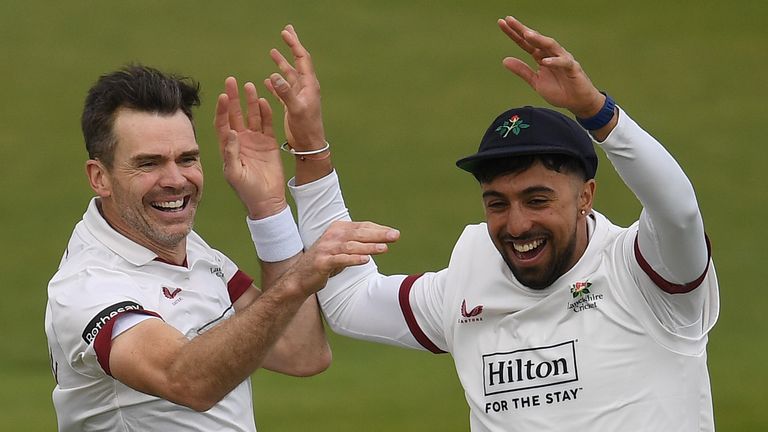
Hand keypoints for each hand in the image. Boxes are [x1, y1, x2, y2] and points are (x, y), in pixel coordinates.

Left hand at [214, 77, 286, 218]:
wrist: (266, 200)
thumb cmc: (246, 190)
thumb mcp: (234, 173)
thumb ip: (231, 152)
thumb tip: (231, 131)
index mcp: (228, 147)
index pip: (222, 123)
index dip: (222, 110)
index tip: (223, 96)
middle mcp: (240, 140)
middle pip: (235, 114)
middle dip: (234, 98)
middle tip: (232, 81)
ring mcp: (255, 140)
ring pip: (251, 116)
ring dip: (250, 102)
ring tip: (249, 86)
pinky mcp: (269, 143)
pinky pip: (267, 124)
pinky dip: (266, 113)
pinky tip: (265, 101)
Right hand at [264, 24, 325, 150]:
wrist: (309, 145)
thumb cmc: (306, 128)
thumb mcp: (296, 110)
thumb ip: (285, 93)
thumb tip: (274, 75)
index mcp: (309, 85)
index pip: (302, 59)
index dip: (294, 45)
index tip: (285, 33)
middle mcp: (305, 88)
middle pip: (298, 62)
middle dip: (291, 47)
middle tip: (285, 32)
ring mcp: (299, 96)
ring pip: (289, 75)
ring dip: (282, 63)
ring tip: (273, 51)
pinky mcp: (293, 105)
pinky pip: (283, 90)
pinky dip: (276, 83)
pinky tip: (268, 79)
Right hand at [286, 221, 399, 295]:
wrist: (300, 278)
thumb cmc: (326, 262)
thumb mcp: (342, 249)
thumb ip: (358, 242)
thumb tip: (382, 240)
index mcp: (337, 229)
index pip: (362, 226)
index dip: (379, 229)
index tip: (394, 233)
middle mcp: (332, 236)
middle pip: (359, 233)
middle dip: (378, 235)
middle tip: (395, 236)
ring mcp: (326, 248)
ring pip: (352, 246)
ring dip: (369, 247)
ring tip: (385, 248)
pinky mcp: (322, 262)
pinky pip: (340, 259)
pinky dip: (353, 259)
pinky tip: (365, 260)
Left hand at [498, 16, 604, 118]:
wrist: (578, 102)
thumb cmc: (559, 90)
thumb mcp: (536, 82)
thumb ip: (522, 71)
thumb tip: (504, 60)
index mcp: (541, 56)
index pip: (526, 43)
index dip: (514, 34)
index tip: (501, 23)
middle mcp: (552, 54)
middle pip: (536, 39)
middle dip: (523, 30)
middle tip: (509, 20)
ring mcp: (563, 59)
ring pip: (551, 46)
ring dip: (539, 39)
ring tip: (526, 34)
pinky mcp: (573, 68)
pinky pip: (564, 62)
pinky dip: (554, 61)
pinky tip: (544, 61)